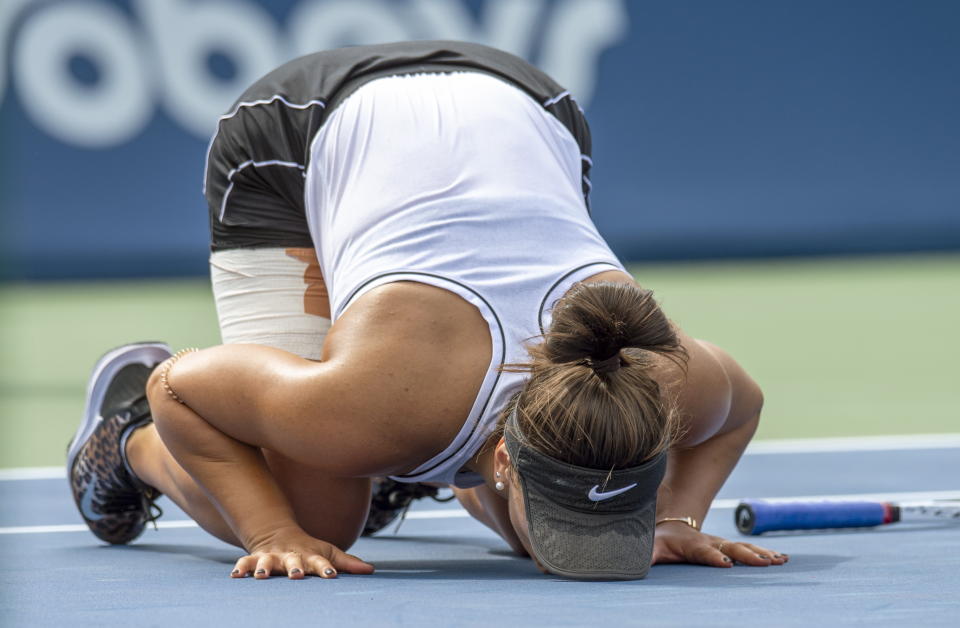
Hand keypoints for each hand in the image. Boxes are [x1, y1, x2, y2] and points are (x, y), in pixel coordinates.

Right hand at [230, 528, 374, 579]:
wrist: (279, 533)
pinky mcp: (256, 558)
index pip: (321, 562)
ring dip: (264, 567)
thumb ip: (348, 563)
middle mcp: (291, 556)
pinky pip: (246, 563)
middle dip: (295, 568)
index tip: (331, 576)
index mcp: (310, 556)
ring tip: (261, 575)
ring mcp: (272, 557)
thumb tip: (371, 570)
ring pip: (267, 561)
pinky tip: (235, 576)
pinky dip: (241, 568)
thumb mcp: (329, 553)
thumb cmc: (309, 550)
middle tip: (296, 575)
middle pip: (293, 561)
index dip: (326, 569)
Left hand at [652, 521, 788, 567]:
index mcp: (690, 544)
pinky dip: (765, 553)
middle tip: (764, 562)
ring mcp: (721, 543)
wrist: (671, 524)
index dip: (713, 557)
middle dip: (747, 555)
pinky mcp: (728, 546)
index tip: (726, 563)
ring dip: (761, 553)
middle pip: (730, 548)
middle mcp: (709, 543)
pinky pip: (749, 549)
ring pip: (743, 547)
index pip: (703, 552)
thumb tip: (631, 563)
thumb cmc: (660, 540)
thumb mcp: (650, 547)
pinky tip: (782, 559)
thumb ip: (646, 555)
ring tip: (778, 560)